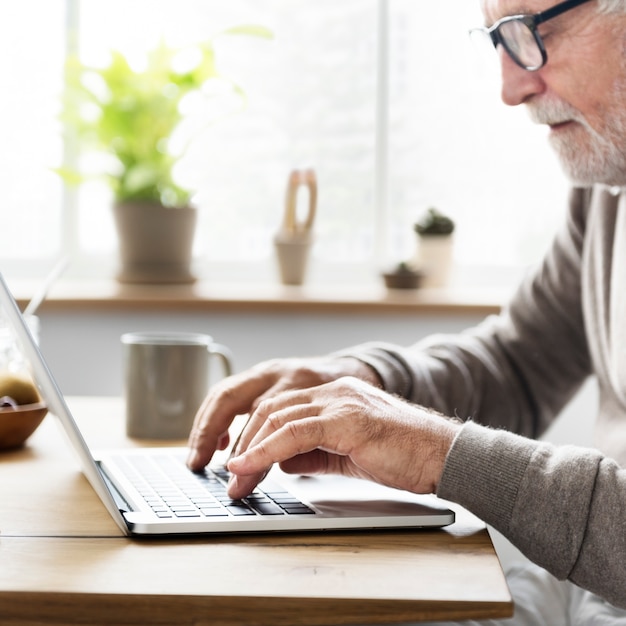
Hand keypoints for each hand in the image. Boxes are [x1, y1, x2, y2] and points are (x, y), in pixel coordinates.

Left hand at [225, 376, 461, 499]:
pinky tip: (248, 467)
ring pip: (277, 417)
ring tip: (236, 480)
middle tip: (230, 479)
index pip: (280, 409)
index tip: (237, 465)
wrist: (442, 455)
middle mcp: (333, 392)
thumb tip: (282, 462)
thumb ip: (314, 453)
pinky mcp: (347, 418)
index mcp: (334, 397)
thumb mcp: (348, 454)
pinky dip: (265, 450)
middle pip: (271, 410)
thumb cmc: (402, 455)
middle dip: (244, 444)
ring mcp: (340, 401)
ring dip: (250, 451)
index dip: (253, 436)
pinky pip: (295, 431)